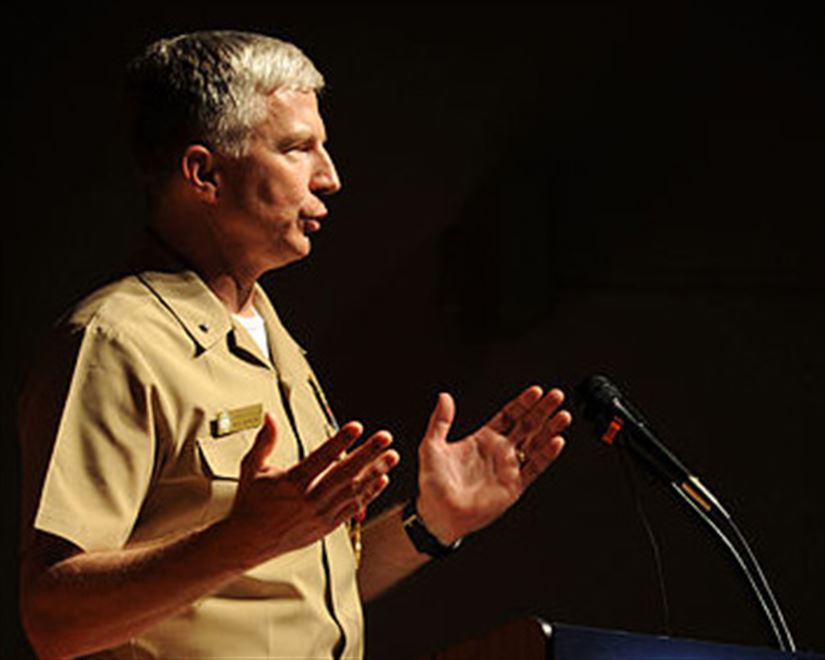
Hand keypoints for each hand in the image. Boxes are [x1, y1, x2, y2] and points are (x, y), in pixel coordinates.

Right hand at [228, 414, 398, 564]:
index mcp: (291, 483)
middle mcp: (308, 500)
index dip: (340, 441)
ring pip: (353, 492)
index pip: (320, 458)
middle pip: (344, 474)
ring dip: (375, 473)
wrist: (248, 541)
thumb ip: (265, 441)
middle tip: (385, 438)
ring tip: (392, 457)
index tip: (356, 427)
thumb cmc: (251, 503)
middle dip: (368, 454)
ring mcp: (319, 515)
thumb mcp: (252, 468)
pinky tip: (381, 480)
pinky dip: (368, 495)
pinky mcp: (326, 527)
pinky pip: (352, 509)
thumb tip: (269, 417)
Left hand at [416, 386, 570, 543]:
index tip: (536, 391)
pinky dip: (547, 455)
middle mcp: (499, 451)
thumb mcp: (432, 446)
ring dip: (550, 429)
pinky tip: (556, 441)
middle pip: (527, 425)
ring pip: (535, 444)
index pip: (509, 415)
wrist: (438, 514)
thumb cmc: (432, 483)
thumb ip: (440, 421)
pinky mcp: (514, 486)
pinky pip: (534, 468)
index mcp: (483, 439)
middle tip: (556, 396)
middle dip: (542, 410)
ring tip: (563, 415)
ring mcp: (509, 468)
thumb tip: (444, 396)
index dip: (523, 403)